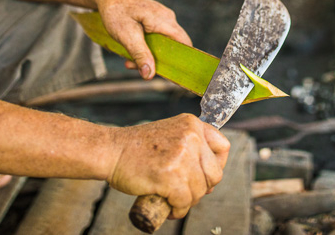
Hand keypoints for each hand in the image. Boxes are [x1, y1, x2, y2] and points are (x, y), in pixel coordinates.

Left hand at [94, 0, 191, 78]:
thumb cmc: (116, 10)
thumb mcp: (126, 35)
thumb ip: (140, 54)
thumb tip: (150, 75)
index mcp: (165, 21)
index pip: (185, 44)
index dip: (182, 62)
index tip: (171, 77)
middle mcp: (168, 18)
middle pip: (173, 47)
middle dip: (156, 61)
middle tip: (135, 67)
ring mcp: (162, 18)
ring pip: (163, 44)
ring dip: (147, 55)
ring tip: (128, 60)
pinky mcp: (154, 20)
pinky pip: (156, 38)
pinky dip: (144, 47)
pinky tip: (130, 49)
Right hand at [106, 114, 229, 218]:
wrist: (111, 151)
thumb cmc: (137, 147)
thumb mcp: (171, 134)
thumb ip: (192, 148)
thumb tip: (211, 180)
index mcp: (192, 124)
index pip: (223, 147)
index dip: (218, 166)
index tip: (206, 176)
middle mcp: (191, 136)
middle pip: (215, 173)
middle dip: (202, 188)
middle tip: (185, 192)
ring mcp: (181, 155)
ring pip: (200, 191)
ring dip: (187, 201)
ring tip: (171, 199)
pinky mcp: (170, 176)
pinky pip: (184, 202)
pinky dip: (177, 210)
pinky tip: (168, 207)